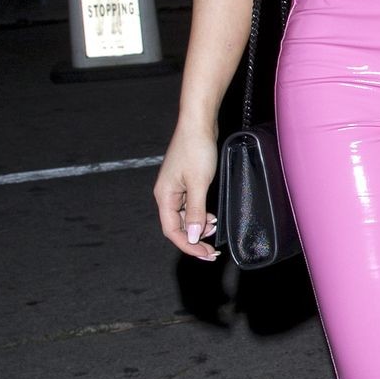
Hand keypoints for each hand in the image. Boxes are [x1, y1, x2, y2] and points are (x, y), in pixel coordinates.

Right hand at [154, 123, 221, 260]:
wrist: (198, 124)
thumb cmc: (196, 149)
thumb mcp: (199, 183)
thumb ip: (196, 211)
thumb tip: (193, 236)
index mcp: (165, 196)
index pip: (172, 230)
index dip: (188, 245)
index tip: (205, 254)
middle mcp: (167, 194)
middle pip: (178, 226)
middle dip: (194, 239)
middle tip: (212, 251)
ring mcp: (176, 188)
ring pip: (185, 216)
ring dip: (198, 226)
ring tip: (214, 230)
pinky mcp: (185, 182)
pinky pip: (190, 205)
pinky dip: (200, 214)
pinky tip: (212, 217)